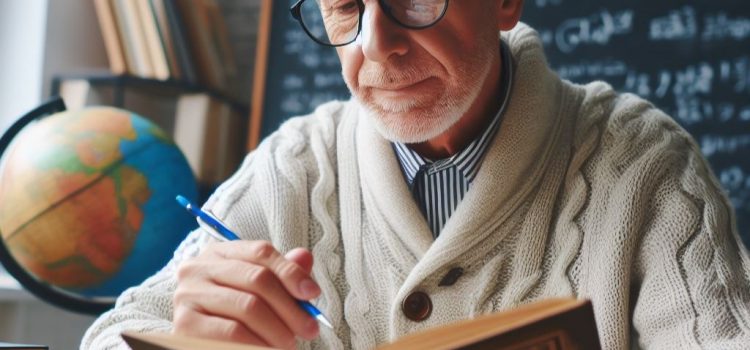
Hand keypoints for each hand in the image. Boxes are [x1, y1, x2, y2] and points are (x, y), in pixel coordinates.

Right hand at [172, 241, 321, 348]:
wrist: (205, 344)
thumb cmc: (234, 315)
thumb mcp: (259, 290)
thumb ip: (281, 273)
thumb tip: (305, 257)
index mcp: (219, 253)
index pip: (260, 251)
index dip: (291, 272)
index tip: (313, 293)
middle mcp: (198, 268)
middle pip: (257, 278)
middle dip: (290, 306)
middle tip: (310, 328)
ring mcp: (188, 295)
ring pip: (248, 306)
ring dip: (277, 330)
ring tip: (290, 344)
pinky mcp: (184, 324)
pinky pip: (232, 332)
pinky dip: (258, 343)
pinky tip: (268, 349)